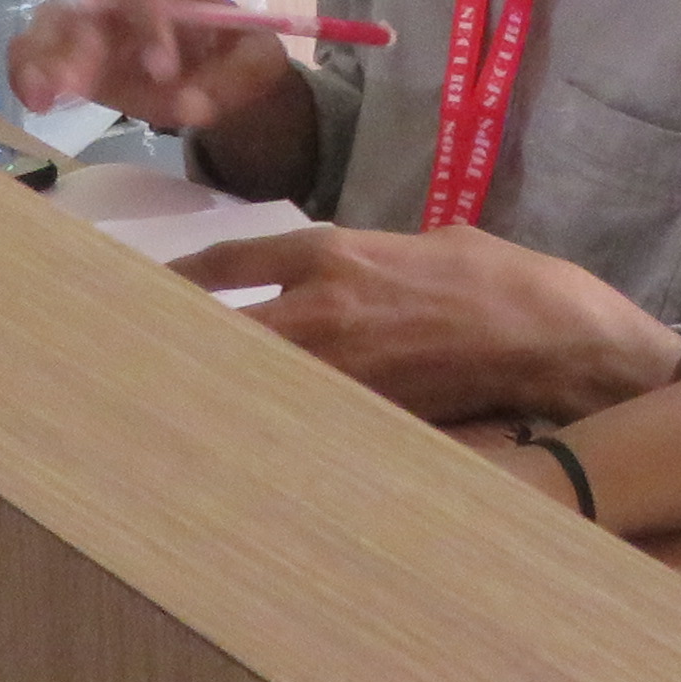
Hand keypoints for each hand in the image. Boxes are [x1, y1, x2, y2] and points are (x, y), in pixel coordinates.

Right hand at [10, 0, 307, 131]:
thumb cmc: (235, 57)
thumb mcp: (255, 65)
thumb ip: (231, 81)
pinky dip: (26, 72)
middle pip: (92, 0)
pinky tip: (36, 102)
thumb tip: (192, 103)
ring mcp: (92, 21)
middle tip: (82, 83)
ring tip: (47, 95)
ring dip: (45, 56)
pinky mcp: (69, 53)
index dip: (149, 19)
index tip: (163, 70)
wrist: (216, 75)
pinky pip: (34, 51)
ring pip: (53, 21)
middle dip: (84, 39)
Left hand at [179, 220, 680, 425]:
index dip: (180, 278)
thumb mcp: (421, 244)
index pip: (228, 263)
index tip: (147, 291)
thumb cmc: (496, 279)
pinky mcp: (358, 416)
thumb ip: (362, 260)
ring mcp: (335, 371)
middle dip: (174, 344)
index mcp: (333, 254)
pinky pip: (295, 420)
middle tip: (131, 360)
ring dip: (216, 391)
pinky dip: (268, 425)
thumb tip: (331, 280)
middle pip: (216, 330)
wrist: (549, 338)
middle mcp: (319, 310)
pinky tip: (247, 437)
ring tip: (172, 408)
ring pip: (248, 383)